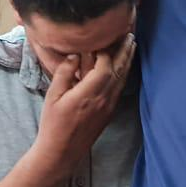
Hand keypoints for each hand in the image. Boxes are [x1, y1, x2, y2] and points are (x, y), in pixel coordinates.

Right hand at [28, 34, 135, 182]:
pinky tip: (124, 67)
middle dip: (124, 51)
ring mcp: (109, 106)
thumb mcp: (53, 96)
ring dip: (127, 60)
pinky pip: (120, 88)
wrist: (61, 152)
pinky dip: (124, 74)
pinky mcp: (110, 112)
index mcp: (88, 93)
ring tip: (132, 46)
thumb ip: (65, 73)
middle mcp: (103, 98)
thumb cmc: (53, 123)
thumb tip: (75, 55)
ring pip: (122, 78)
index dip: (105, 51)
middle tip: (129, 34)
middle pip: (119, 70)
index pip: (104, 66)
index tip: (102, 37)